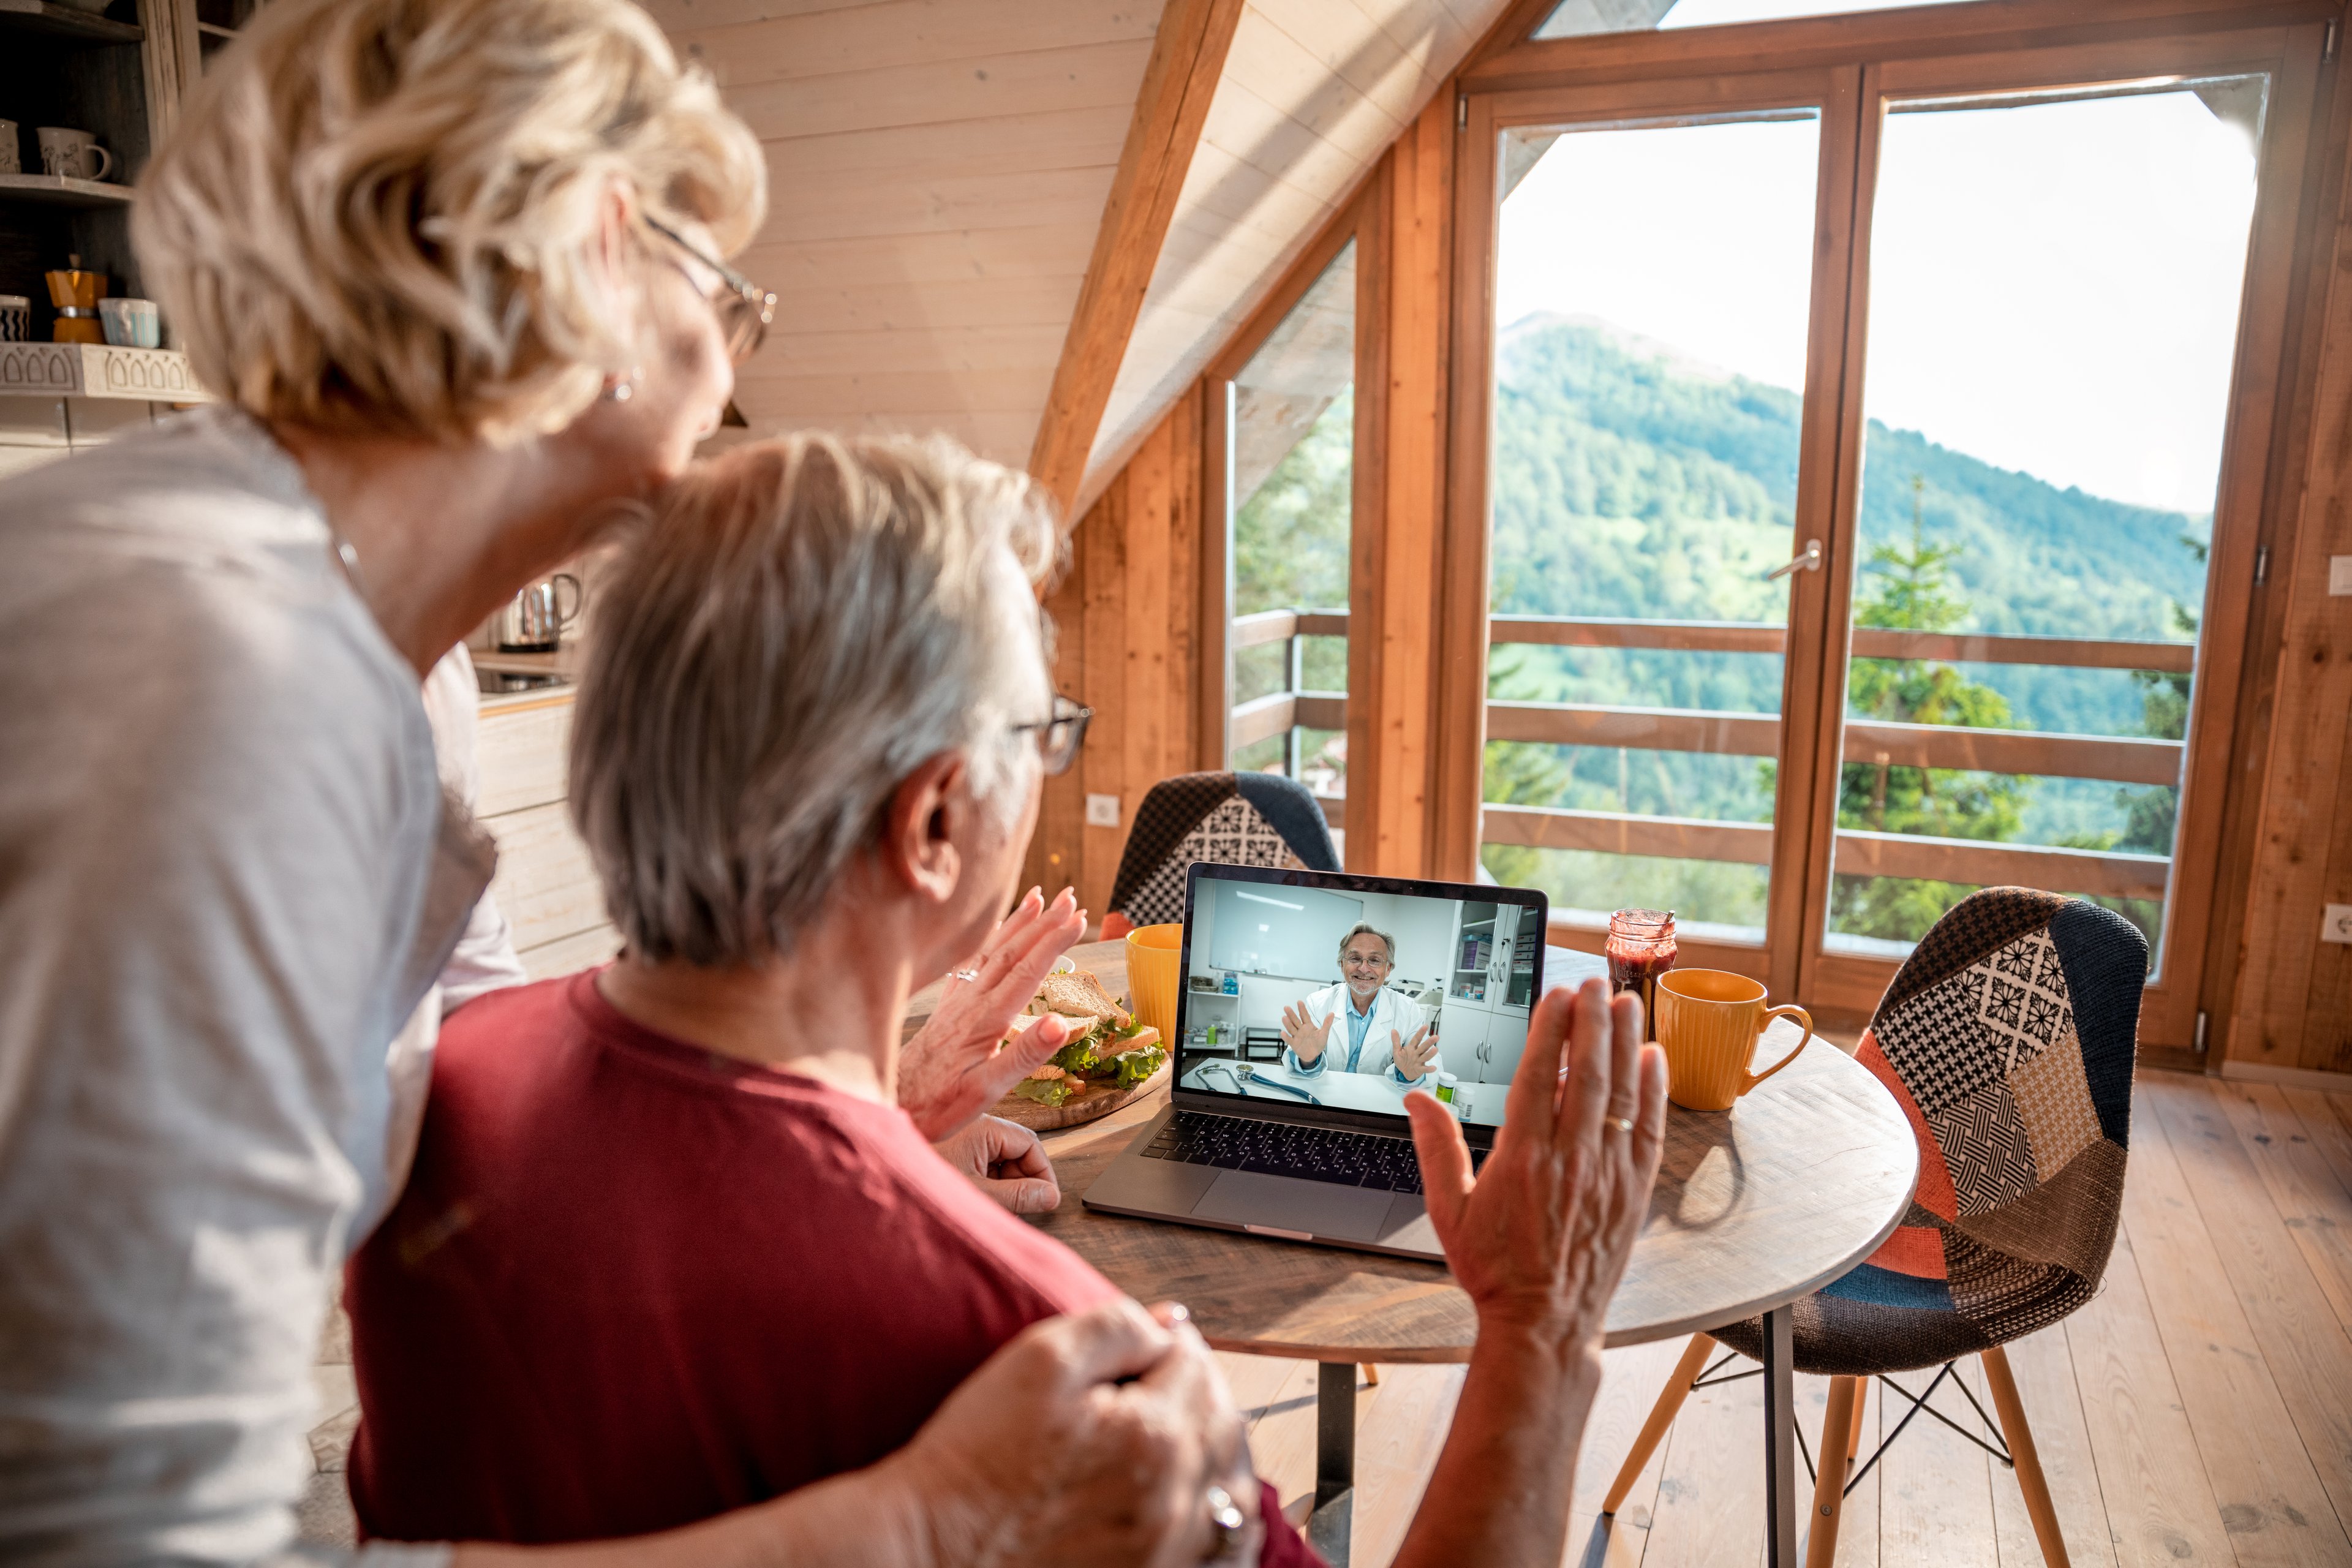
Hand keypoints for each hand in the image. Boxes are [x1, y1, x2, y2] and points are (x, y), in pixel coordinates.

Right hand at [889, 1300, 1261, 1567]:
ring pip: (1238, 1491)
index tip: (1150, 1342)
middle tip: (1170, 1376)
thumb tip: (1167, 1325)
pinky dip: (1229, 1523)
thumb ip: (1115, 1326)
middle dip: (1203, 1390)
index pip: (1195, 1365)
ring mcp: (1169, 1553)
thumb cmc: (978, 1457)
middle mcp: (1176, 1501)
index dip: (1172, 1342)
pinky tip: (1210, 1504)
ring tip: (1195, 1431)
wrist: (935, 1549)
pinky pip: (1224, 1557)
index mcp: (1154, 1436)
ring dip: (1224, 1451)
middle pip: (1224, 1425)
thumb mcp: (1038, 1360)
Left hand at [899, 887, 1087, 1139]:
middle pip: (1012, 951)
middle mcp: (971, 1001)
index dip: (1055, 942)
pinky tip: (991, 933)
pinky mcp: (946, 1007)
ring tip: (1036, 897)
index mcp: (986, 1018)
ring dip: (1017, 923)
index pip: (1028, 971)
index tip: (1078, 918)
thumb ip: (1025, 1054)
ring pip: (991, 951)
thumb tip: (1060, 1023)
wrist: (893, 1104)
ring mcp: (957, 1001)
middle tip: (1068, 896)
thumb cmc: (939, 1103)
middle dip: (1043, 921)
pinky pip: (969, 962)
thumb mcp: (987, 1090)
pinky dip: (986, 941)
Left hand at [933, 1114, 1060, 1213]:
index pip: (1031, 1143)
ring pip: (999, 1161)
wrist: (882, 1179)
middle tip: (1020, 1208)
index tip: (1046, 1199)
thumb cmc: (923, 1182)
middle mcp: (975, 1127)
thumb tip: (1050, 1197)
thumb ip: (1018, 1196)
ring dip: (1003, 1185)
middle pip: (1016, 1151)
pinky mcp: (952, 1151)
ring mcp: (963, 1139)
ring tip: (993, 1208)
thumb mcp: (978, 1194)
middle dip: (1022, 1181)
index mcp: (984, 1128)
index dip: (1043, 1172)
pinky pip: (981, 1164)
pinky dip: (986, 1183)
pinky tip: (976, 1201)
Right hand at [1279, 1001, 1337, 1064]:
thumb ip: (1327, 1023)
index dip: (1302, 1009)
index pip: (1305, 1016)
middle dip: (1291, 1014)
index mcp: (1308, 1025)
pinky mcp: (1293, 1043)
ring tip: (1284, 1017)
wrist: (1314, 1055)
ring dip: (1288, 1023)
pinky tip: (1283, 1032)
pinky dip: (1286, 1036)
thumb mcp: (1324, 1033)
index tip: (1299, 1002)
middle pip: (1295, 1021)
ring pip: (1291, 1028)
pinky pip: (1289, 1039)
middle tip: (1286, 1007)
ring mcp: (1297, 1036)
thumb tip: (1332, 1013)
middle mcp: (1301, 1029)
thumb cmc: (1318, 1043)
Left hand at [1390, 1023, 1436, 1080]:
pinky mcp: (1420, 1069)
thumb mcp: (1397, 1051)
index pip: (1416, 1039)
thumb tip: (1393, 1030)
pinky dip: (1429, 1068)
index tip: (1425, 1026)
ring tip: (1435, 1049)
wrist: (1404, 1073)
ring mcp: (1419, 1061)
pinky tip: (1433, 1067)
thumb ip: (1396, 1041)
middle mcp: (1417, 1053)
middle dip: (1429, 1042)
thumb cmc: (1402, 1061)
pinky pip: (1425, 1069)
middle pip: (1423, 1047)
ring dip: (1430, 1053)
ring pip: (1425, 1056)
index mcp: (1411, 1048)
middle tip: (1436, 1037)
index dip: (1420, 1033)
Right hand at [1402, 978, 1665, 1343]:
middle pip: (1585, 1074)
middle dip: (1590, 1022)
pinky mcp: (1632, 1193)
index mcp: (1521, 1160)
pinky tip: (1652, 1059)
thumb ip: (1434, 1147)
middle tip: (1593, 984)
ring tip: (1625, 1003)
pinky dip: (1652, 1092)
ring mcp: (1606, 1176)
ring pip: (1619, 1095)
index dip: (1549, 1030)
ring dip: (1625, 1043)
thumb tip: (1417, 1098)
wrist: (1544, 1324)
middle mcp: (1569, 1161)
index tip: (1556, 996)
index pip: (1537, 1076)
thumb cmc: (1495, 1269)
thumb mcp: (1447, 1210)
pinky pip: (1647, 1131)